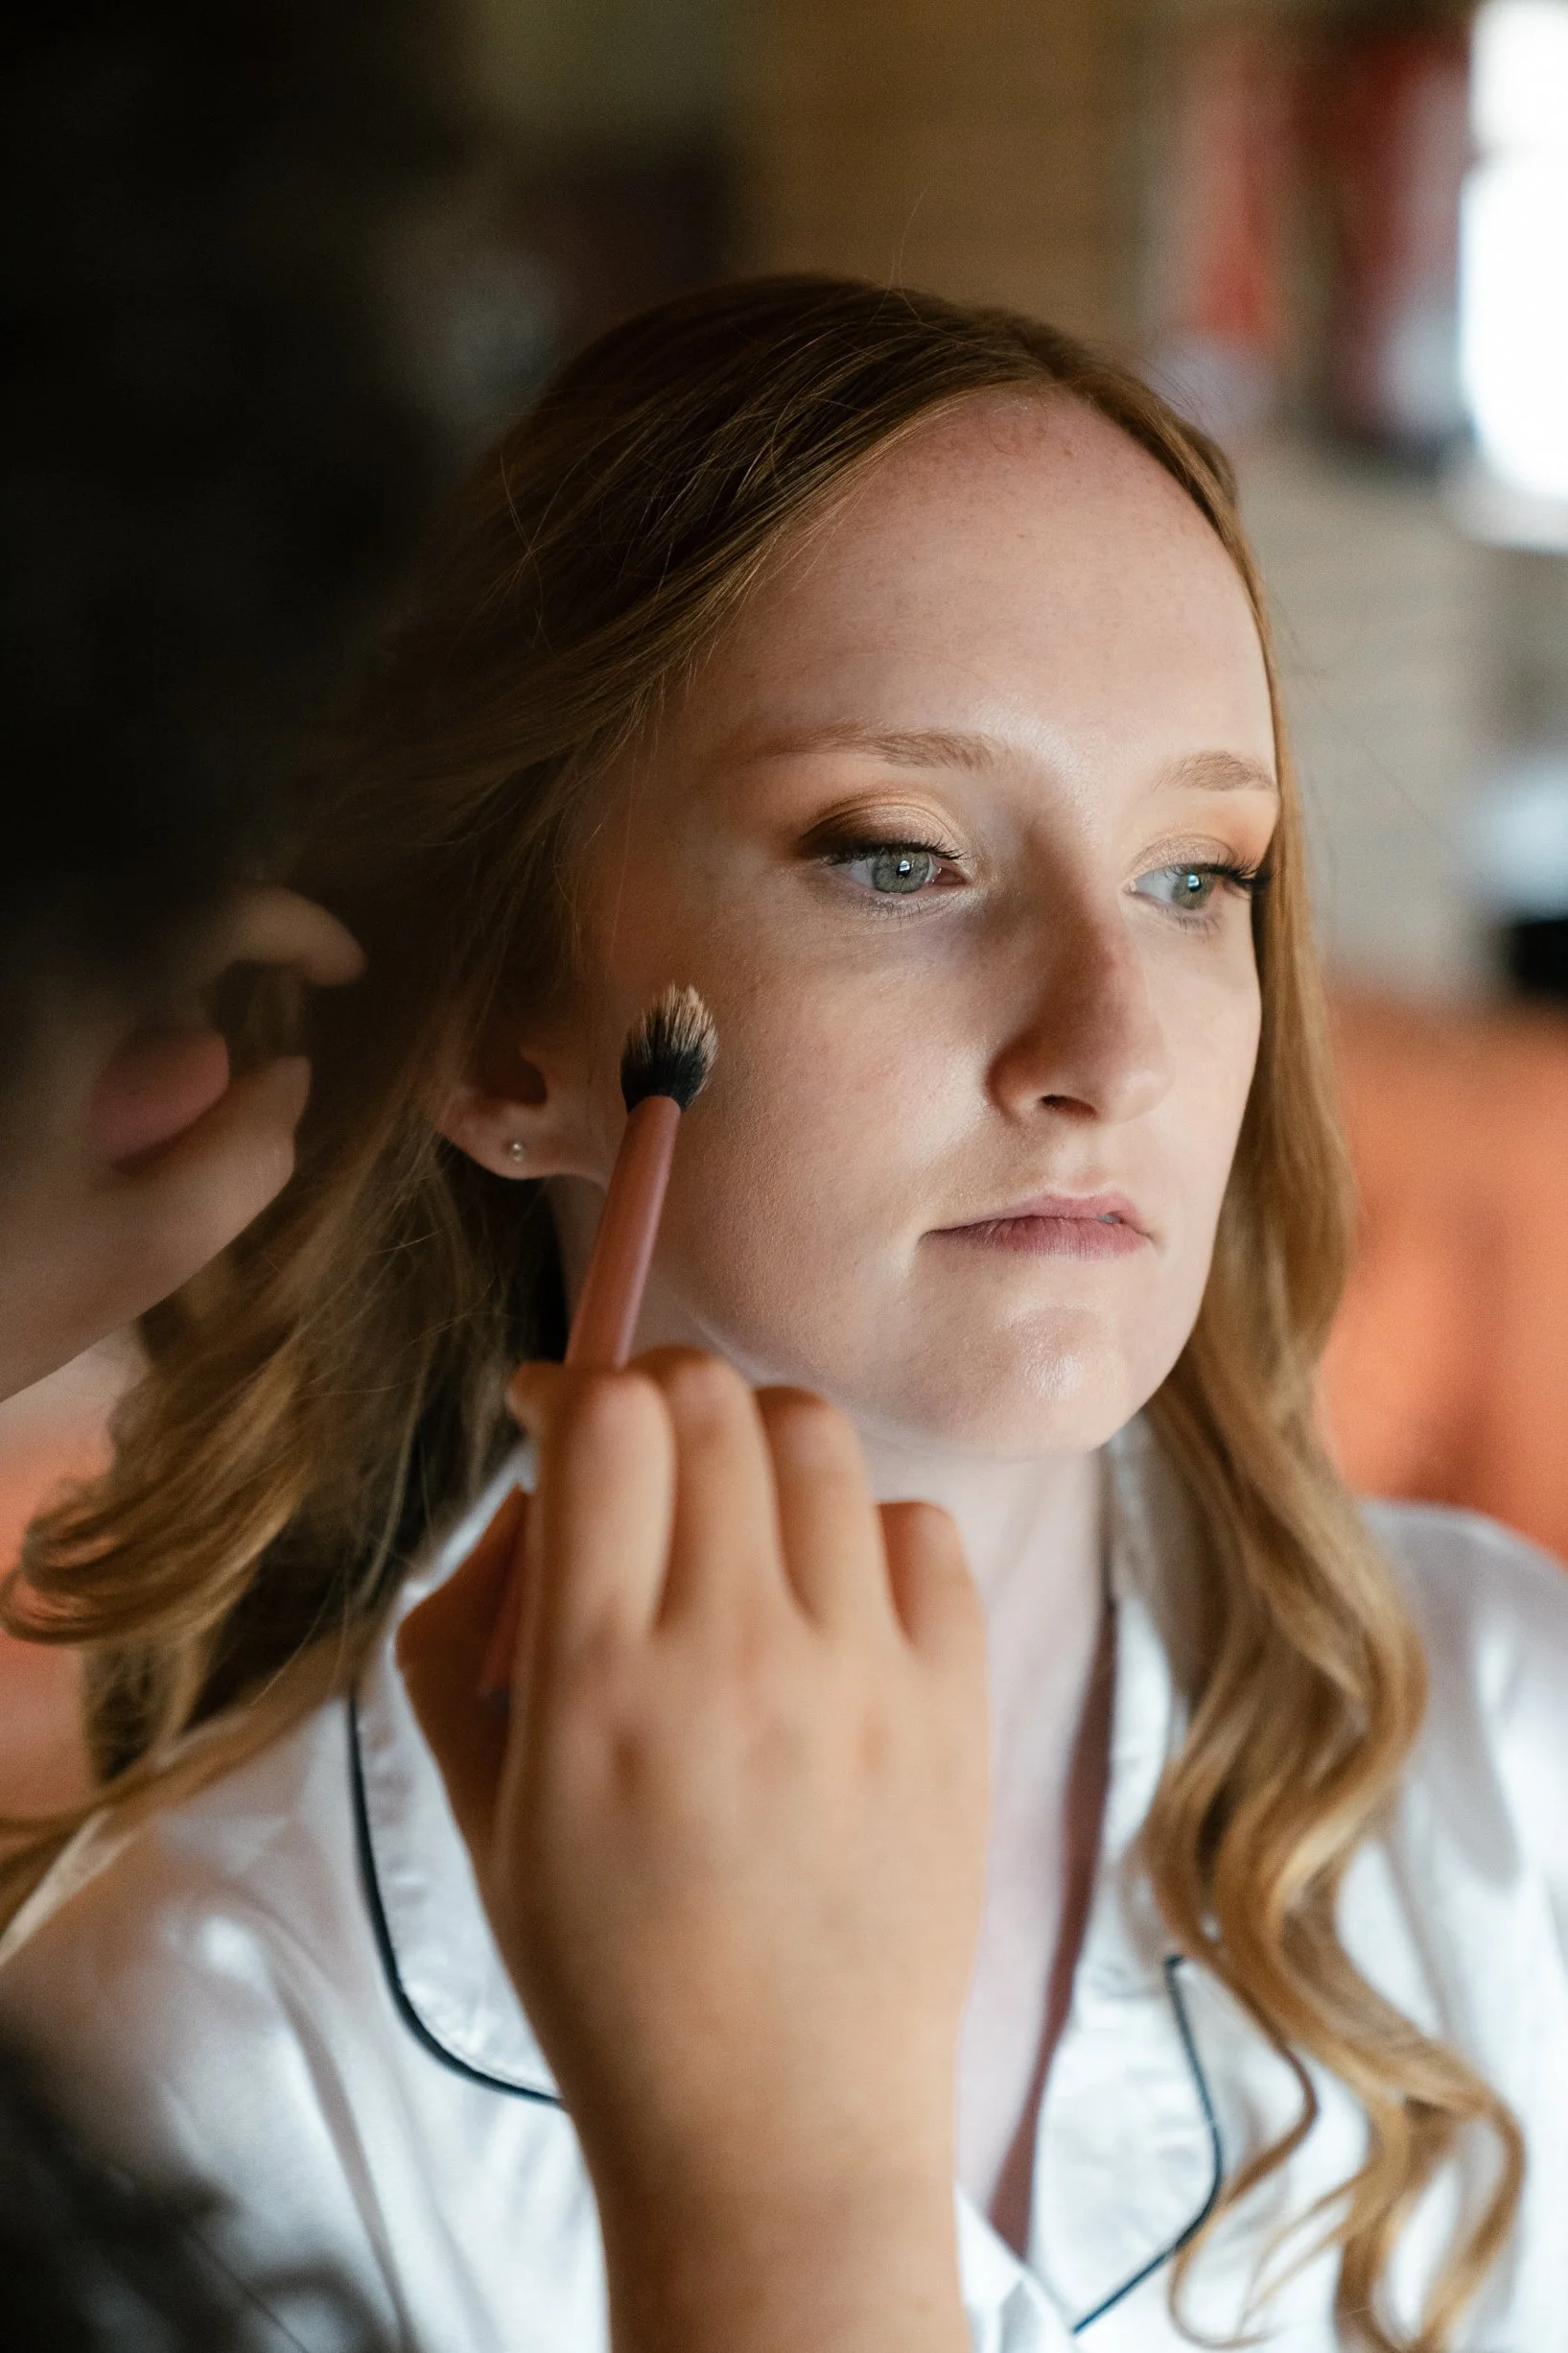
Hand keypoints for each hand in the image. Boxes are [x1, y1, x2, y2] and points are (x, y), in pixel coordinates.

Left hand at [0, 887, 361, 1400]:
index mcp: (75, 991)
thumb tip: (286, 1075)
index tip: (346, 971)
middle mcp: (24, 966)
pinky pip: (47, 1010)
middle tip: (236, 1064)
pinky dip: (77, 1047)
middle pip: (138, 923)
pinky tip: (59, 1139)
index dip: (298, 924)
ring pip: (81, 968)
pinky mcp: (4, 1055)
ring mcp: (3, 1002)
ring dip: (128, 1013)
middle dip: (204, 968)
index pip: (213, 905)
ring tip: (128, 1126)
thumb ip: (244, 1155)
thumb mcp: (135, 1253)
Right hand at [398, 1349, 986, 2352]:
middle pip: (711, 1401)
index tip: (552, 1413)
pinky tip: (830, 1595)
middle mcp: (742, 1654)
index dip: (569, 1386)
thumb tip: (534, 1500)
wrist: (777, 2127)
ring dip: (755, 1443)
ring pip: (819, 1438)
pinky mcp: (958, 1705)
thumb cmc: (609, 1980)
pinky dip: (865, 1529)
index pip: (607, 1422)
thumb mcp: (481, 1816)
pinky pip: (923, 1528)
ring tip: (735, 1516)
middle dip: (654, 1393)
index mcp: (603, 1685)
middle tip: (636, 1453)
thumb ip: (467, 1635)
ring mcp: (867, 1674)